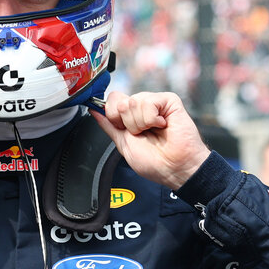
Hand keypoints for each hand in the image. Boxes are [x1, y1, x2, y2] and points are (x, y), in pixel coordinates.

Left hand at [93, 91, 210, 190]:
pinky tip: (162, 125)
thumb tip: (94, 110)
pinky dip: (152, 119)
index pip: (111, 101)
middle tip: (143, 133)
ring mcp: (155, 102)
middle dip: (127, 123)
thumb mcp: (124, 144)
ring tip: (154, 131)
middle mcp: (142, 107)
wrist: (174, 168)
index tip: (125, 130)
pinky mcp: (169, 100)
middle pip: (119, 101)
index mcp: (130, 117)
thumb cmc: (154, 162)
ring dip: (141, 124)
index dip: (113, 116)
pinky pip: (148, 101)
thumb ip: (108, 126)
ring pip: (133, 102)